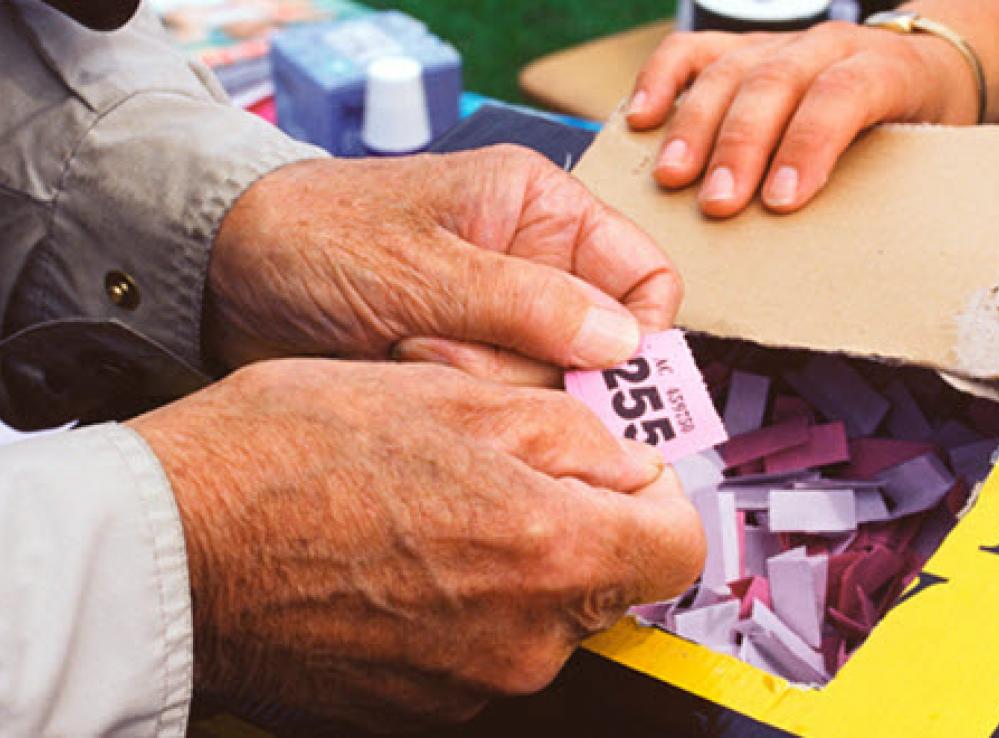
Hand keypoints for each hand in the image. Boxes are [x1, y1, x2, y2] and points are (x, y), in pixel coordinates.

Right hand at [127, 360, 704, 733]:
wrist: (173, 543)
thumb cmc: (292, 454)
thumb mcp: (452, 393)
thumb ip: (571, 433)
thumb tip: (629, 463)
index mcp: (549, 553)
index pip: (676, 545)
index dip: (653, 494)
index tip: (616, 469)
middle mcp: (522, 642)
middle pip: (605, 579)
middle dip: (575, 520)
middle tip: (501, 468)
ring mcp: (469, 686)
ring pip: (539, 613)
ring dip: (512, 559)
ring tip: (431, 505)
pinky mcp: (418, 706)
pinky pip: (479, 647)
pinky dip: (461, 602)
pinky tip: (399, 553)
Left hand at [206, 145, 681, 385]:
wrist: (224, 277)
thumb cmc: (315, 237)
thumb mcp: (423, 266)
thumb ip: (526, 304)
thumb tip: (624, 345)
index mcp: (541, 212)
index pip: (646, 277)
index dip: (644, 334)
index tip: (608, 378)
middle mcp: (533, 268)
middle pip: (599, 347)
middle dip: (538, 365)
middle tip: (469, 352)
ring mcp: (499, 322)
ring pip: (548, 385)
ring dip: (488, 383)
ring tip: (414, 348)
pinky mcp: (464, 365)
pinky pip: (499, 404)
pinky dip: (459, 400)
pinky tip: (404, 365)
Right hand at [625, 23, 980, 216]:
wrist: (924, 67)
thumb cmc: (918, 122)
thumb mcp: (925, 153)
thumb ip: (888, 187)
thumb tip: (858, 257)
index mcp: (885, 68)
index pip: (843, 94)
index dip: (809, 144)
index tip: (782, 199)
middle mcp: (828, 48)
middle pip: (775, 83)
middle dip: (740, 145)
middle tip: (717, 202)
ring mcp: (778, 45)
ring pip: (730, 69)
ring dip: (695, 126)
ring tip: (672, 177)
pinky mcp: (740, 48)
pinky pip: (691, 52)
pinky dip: (661, 82)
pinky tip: (643, 119)